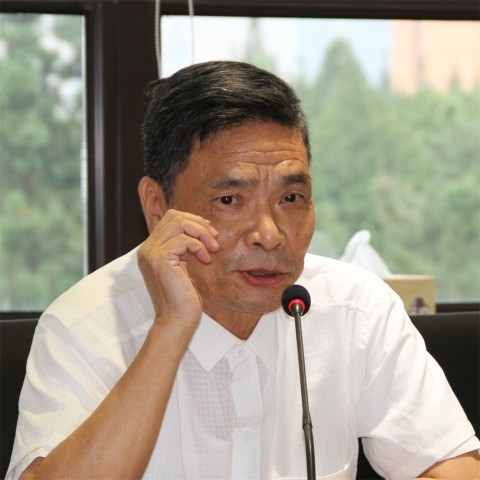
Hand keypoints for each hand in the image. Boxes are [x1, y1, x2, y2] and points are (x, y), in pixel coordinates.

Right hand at [137, 209, 218, 332]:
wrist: (177, 320)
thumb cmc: (183, 297)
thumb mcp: (182, 266)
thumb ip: (183, 248)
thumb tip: (199, 227)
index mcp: (151, 249)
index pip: (169, 219)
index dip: (192, 220)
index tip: (209, 233)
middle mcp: (147, 249)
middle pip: (173, 216)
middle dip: (198, 223)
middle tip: (214, 239)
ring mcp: (151, 253)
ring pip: (178, 223)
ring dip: (201, 233)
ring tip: (213, 248)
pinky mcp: (160, 260)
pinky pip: (183, 240)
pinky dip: (198, 247)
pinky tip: (205, 260)